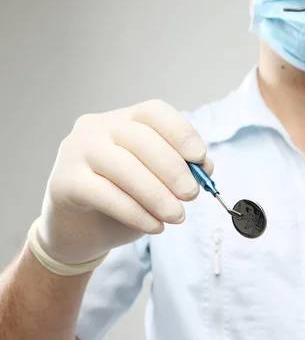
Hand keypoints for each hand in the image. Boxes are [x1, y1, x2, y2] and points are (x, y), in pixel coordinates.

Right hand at [36, 99, 211, 264]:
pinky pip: (105, 195)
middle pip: (141, 138)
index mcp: (125, 118)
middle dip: (173, 169)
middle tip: (191, 195)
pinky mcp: (65, 182)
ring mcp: (77, 151)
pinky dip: (136, 213)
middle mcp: (98, 126)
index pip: (154, 112)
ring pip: (124, 167)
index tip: (199, 158)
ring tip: (177, 216)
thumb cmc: (124, 195)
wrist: (79, 228)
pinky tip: (154, 226)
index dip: (181, 133)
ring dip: (157, 195)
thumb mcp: (157, 179)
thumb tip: (205, 168)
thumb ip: (181, 168)